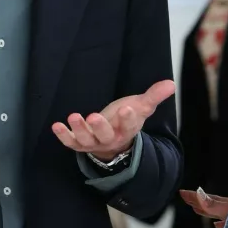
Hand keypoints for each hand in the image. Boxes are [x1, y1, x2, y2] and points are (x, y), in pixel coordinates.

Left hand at [52, 79, 174, 160]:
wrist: (115, 140)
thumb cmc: (126, 119)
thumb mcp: (141, 106)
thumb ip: (154, 95)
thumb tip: (171, 83)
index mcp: (128, 129)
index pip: (130, 125)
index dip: (128, 118)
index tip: (127, 108)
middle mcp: (111, 138)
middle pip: (106, 136)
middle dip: (100, 127)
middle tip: (93, 117)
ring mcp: (95, 142)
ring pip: (86, 140)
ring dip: (79, 129)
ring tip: (74, 116)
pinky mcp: (80, 143)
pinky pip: (71, 142)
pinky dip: (63, 135)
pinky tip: (56, 125)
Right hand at [180, 188, 227, 227]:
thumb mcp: (227, 210)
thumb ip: (212, 203)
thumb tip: (198, 191)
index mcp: (223, 204)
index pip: (204, 198)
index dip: (192, 196)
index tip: (182, 192)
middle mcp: (227, 209)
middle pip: (208, 204)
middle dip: (197, 201)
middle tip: (186, 198)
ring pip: (216, 211)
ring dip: (206, 210)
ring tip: (197, 209)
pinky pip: (226, 223)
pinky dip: (220, 223)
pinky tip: (217, 224)